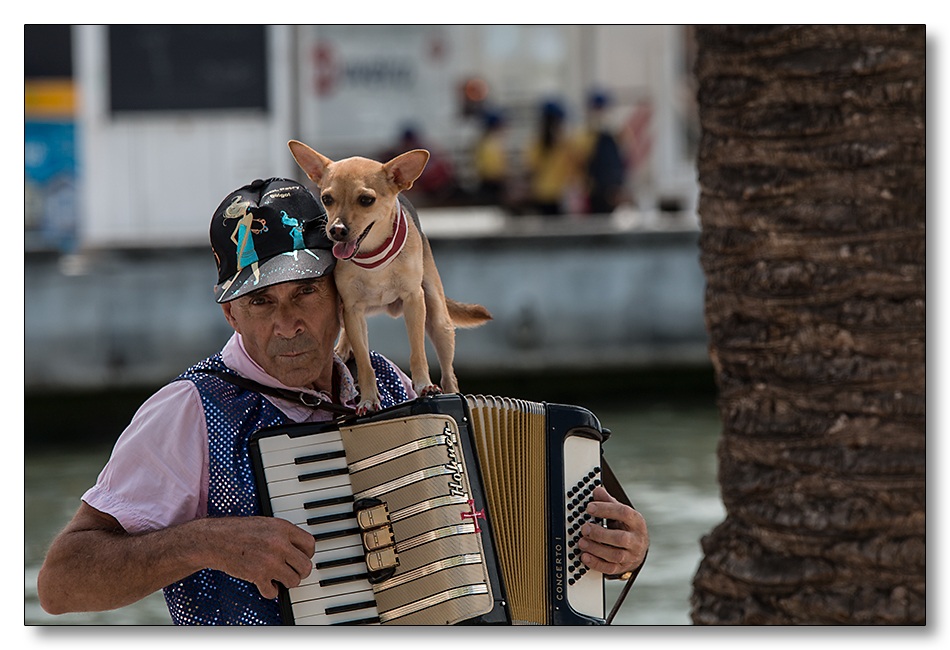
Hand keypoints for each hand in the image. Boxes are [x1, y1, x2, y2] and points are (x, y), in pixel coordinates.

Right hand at [197, 516, 315, 599]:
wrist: (215, 539)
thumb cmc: (238, 531)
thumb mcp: (266, 523)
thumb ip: (284, 534)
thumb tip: (300, 549)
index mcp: (283, 528)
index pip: (310, 544)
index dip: (307, 553)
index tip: (301, 557)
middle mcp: (279, 544)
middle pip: (305, 566)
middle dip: (300, 571)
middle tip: (291, 571)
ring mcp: (269, 561)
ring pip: (294, 581)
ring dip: (286, 582)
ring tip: (277, 576)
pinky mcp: (258, 575)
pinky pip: (274, 592)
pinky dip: (270, 591)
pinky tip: (266, 584)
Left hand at [578, 486, 648, 576]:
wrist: (638, 548)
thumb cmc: (627, 527)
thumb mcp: (621, 513)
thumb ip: (609, 501)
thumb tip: (597, 490)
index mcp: (637, 522)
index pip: (624, 513)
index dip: (606, 509)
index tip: (590, 507)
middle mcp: (637, 540)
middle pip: (621, 538)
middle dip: (600, 534)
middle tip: (584, 528)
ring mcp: (631, 555)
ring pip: (615, 555)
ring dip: (596, 549)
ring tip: (582, 542)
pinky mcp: (623, 567)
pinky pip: (610, 568)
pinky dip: (596, 563)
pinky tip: (585, 556)